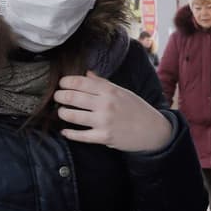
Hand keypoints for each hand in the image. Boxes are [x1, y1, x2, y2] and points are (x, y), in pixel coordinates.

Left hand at [55, 71, 172, 151]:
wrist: (153, 130)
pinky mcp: (104, 137)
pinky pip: (80, 135)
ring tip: (62, 112)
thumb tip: (87, 73)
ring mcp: (104, 121)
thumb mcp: (123, 92)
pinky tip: (65, 131)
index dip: (66, 82)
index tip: (61, 84)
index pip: (80, 82)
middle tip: (57, 97)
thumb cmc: (137, 109)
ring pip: (72, 116)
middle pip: (72, 97)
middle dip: (60, 96)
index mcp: (110, 90)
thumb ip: (103, 83)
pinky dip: (70, 133)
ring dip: (62, 113)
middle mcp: (105, 104)